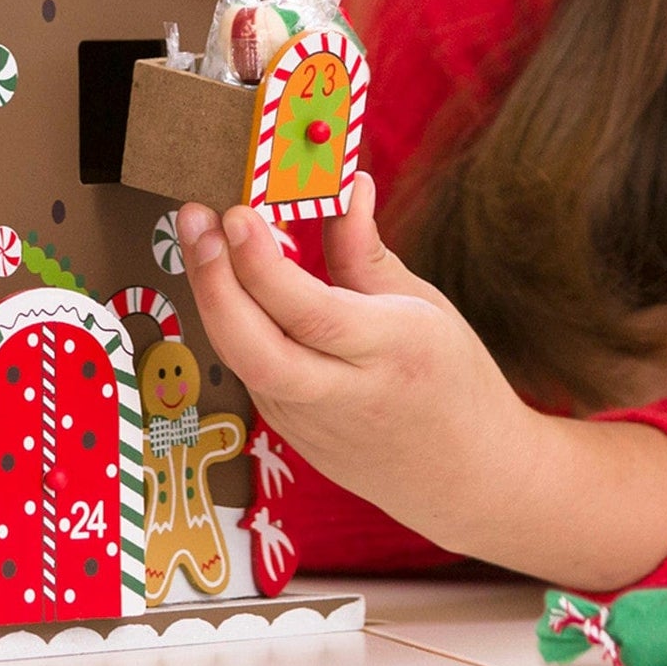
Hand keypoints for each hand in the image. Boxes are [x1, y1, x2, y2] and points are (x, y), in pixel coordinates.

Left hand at [178, 174, 666, 587]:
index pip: (312, 314)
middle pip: (258, 350)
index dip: (264, 265)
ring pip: (243, 359)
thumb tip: (345, 183)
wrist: (470, 482)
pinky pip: (251, 371)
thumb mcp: (422, 305)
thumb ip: (365, 250)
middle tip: (196, 218)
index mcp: (392, 353)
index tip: (237, 212)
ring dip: (212, 296)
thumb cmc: (451, 380)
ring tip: (199, 234)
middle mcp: (345, 395)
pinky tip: (223, 278)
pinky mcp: (291, 436)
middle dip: (215, 282)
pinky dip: (231, 322)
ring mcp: (310, 424)